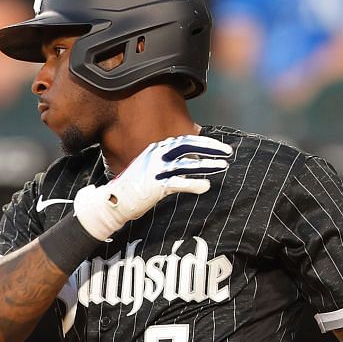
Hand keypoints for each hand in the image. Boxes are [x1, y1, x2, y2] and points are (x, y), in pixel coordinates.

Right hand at [74, 134, 232, 240]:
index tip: (221, 147)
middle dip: (210, 148)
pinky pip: (178, 183)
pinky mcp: (154, 185)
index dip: (205, 143)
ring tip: (223, 166)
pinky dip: (194, 184)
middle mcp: (155, 155)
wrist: (114, 201)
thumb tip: (192, 161)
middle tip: (228, 152)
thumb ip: (169, 163)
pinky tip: (206, 186)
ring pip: (186, 164)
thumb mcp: (152, 169)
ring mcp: (155, 170)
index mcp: (156, 148)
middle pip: (188, 145)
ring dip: (207, 165)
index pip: (185, 140)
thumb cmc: (135, 187)